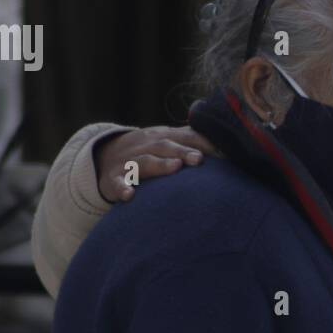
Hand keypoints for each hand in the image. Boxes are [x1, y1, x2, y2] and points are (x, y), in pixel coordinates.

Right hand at [95, 126, 217, 202]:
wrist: (105, 155)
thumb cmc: (149, 151)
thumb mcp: (168, 141)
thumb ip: (194, 140)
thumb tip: (227, 142)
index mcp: (163, 137)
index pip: (186, 137)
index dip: (202, 142)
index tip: (222, 151)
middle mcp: (147, 146)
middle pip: (166, 146)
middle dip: (183, 151)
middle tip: (198, 159)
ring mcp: (129, 162)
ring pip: (145, 162)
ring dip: (160, 164)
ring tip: (175, 167)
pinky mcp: (114, 179)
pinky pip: (117, 183)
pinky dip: (122, 188)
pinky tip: (130, 195)